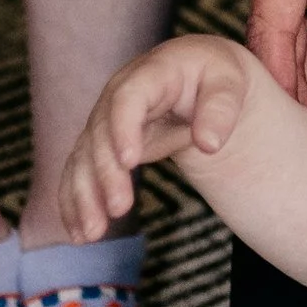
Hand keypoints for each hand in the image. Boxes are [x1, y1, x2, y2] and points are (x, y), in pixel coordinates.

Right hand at [60, 33, 257, 245]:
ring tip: (91, 234)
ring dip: (83, 195)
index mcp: (152, 72)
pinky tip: (78, 234)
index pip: (129, 97)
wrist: (200, 78)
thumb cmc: (217, 79)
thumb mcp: (231, 84)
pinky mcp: (102, 145)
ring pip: (84, 157)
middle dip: (105, 171)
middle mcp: (121, 94)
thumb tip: (209, 144)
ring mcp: (107, 120)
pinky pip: (80, 173)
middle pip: (101, 132)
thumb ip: (222, 109)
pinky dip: (75, 202)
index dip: (124, 127)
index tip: (129, 161)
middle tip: (118, 209)